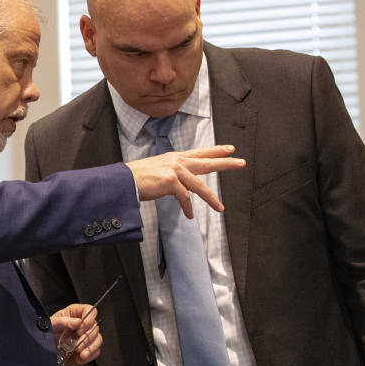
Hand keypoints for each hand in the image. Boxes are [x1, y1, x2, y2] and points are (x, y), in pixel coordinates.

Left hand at [52, 303, 100, 365]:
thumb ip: (63, 322)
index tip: (81, 328)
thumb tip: (77, 322)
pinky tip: (80, 357)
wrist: (46, 349)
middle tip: (77, 343)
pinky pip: (95, 352)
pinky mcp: (88, 349)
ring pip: (98, 339)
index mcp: (75, 313)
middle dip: (87, 337)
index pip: (90, 311)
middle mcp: (83, 324)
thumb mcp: (51, 325)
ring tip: (79, 352)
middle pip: (95, 327)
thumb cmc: (47, 332)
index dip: (88, 318)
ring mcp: (87, 336)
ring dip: (90, 347)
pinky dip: (89, 355)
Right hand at [126, 145, 244, 217]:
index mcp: (174, 158)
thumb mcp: (158, 171)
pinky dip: (187, 208)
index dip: (215, 151)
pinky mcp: (171, 181)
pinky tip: (189, 216)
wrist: (124, 180)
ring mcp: (174, 170)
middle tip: (241, 162)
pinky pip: (185, 198)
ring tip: (220, 208)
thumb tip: (183, 185)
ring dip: (211, 198)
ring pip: (199, 185)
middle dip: (225, 163)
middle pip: (206, 162)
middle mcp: (176, 161)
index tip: (229, 149)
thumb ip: (173, 174)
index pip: (199, 153)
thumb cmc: (137, 178)